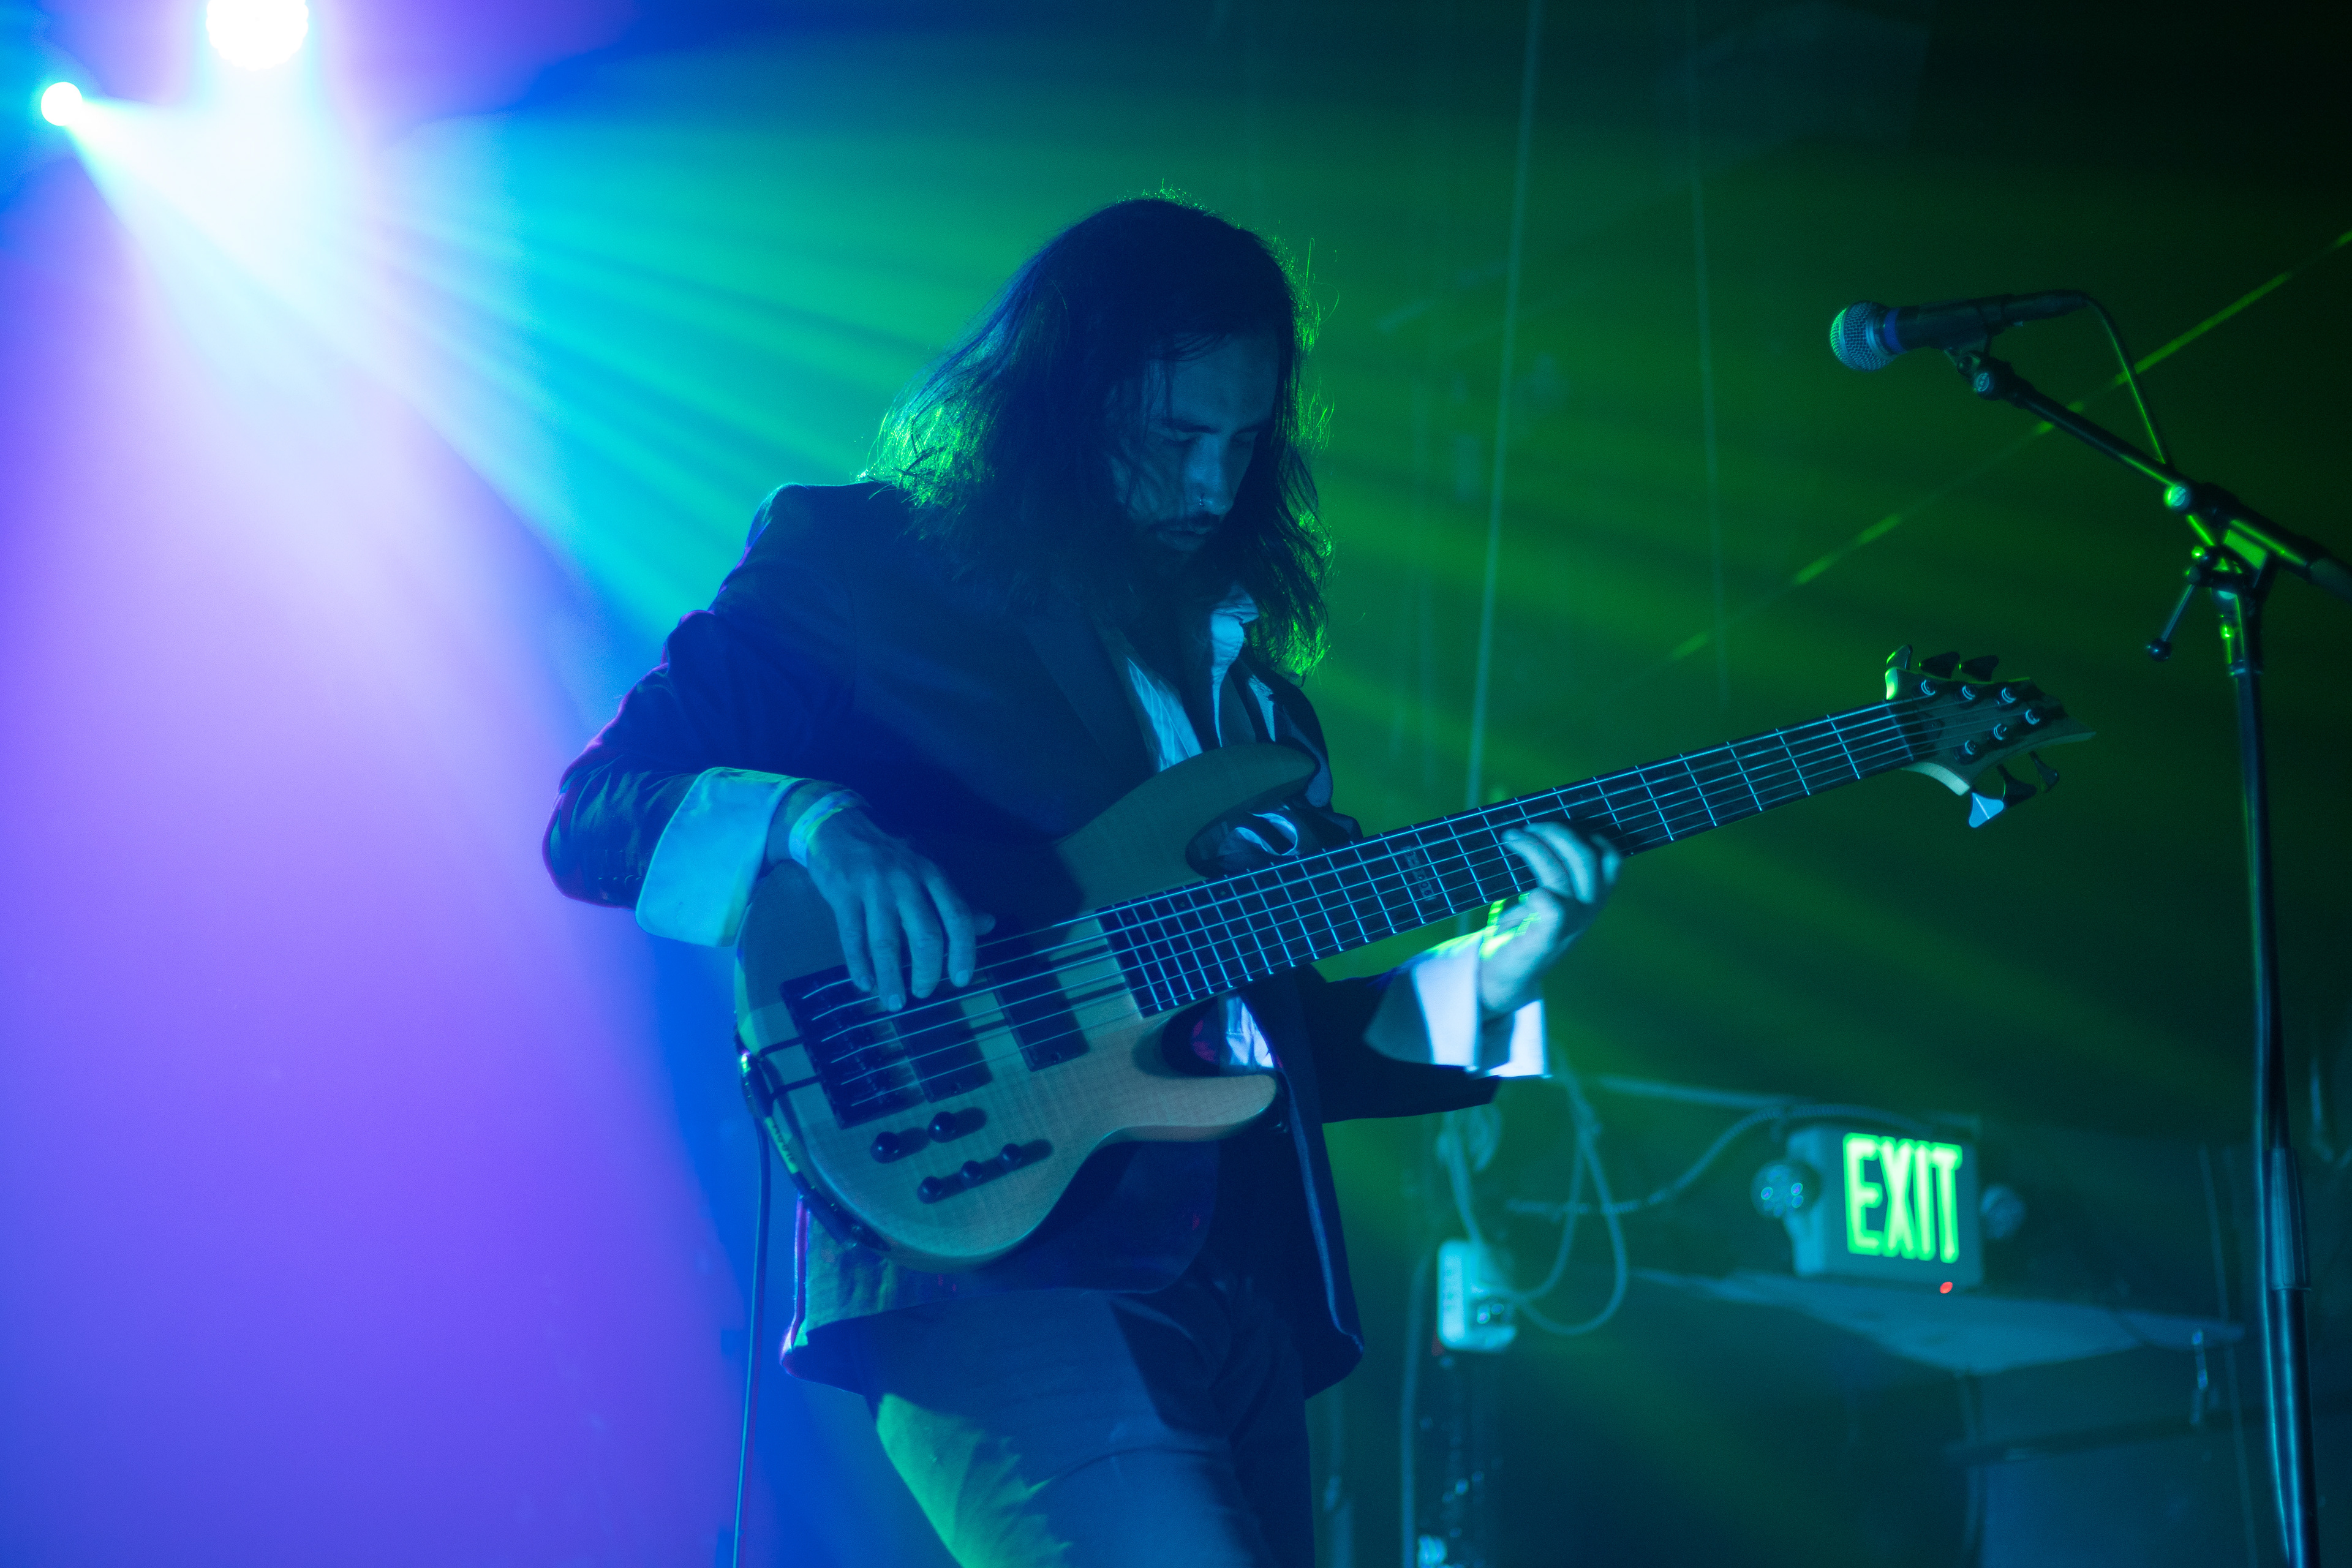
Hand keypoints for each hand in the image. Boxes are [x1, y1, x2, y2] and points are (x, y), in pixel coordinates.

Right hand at [779, 806, 992, 1010]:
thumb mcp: (927, 866)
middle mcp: (906, 880)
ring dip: (891, 978)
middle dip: (927, 971)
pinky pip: (852, 937)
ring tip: (894, 1002)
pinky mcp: (843, 893)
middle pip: (925, 934)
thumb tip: (988, 925)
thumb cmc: (889, 851)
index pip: (957, 916)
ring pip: (886, 942)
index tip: (961, 980)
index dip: (963, 951)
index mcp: (932, 873)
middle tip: (924, 993)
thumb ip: (955, 898)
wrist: (838, 822)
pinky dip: (859, 965)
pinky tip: (865, 984)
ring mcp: (873, 887)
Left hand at [1476, 822, 1621, 1017]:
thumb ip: (1546, 867)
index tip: (1562, 819)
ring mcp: (1570, 925)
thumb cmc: (1521, 926)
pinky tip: (1521, 890)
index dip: (1592, 833)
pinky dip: (1537, 892)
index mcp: (1591, 897)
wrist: (1505, 975)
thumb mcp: (1541, 892)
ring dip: (1535, 849)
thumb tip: (1530, 826)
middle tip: (1527, 827)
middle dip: (1557, 832)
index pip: (1610, 859)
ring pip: (1563, 875)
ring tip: (1511, 837)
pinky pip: (1551, 908)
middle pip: (1587, 858)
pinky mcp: (1546, 939)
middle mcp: (1587, 910)